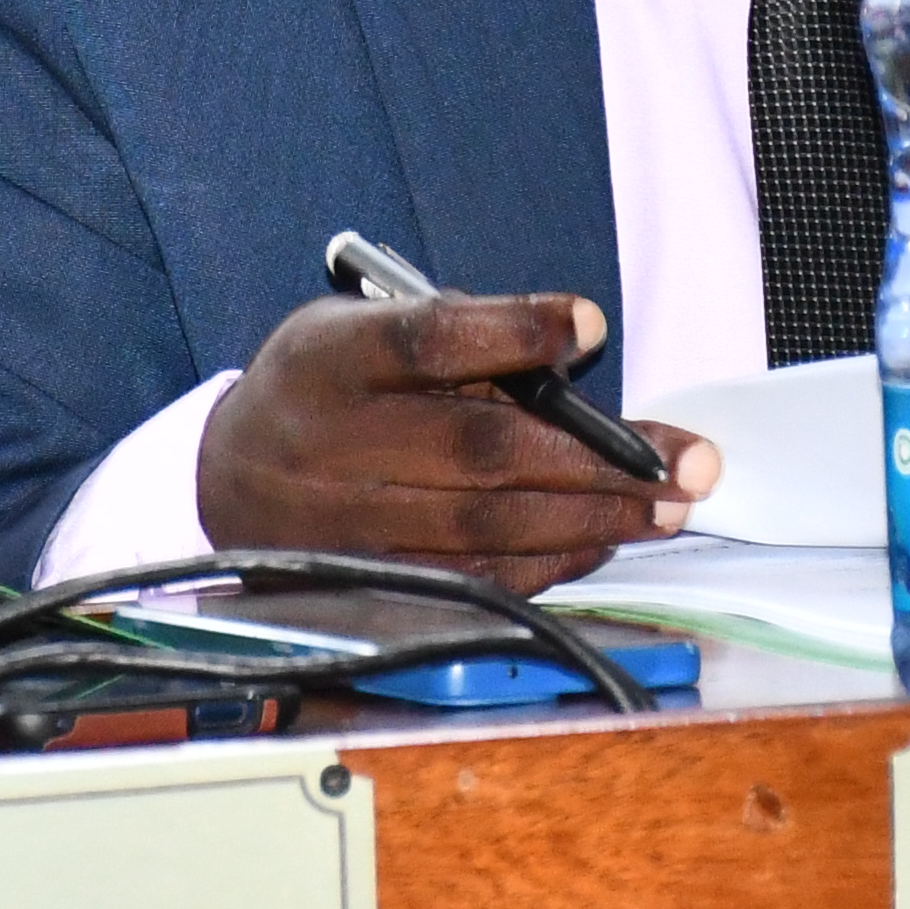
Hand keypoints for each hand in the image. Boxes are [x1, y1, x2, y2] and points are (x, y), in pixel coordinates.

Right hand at [193, 290, 720, 592]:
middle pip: (478, 450)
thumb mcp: (362, 327)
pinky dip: (548, 562)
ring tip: (665, 508)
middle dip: (600, 461)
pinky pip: (473, 579)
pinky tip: (599, 540)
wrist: (221, 473)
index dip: (513, 331)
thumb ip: (459, 338)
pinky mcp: (366, 584)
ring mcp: (345, 525)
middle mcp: (330, 443)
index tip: (593, 324)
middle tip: (688, 465)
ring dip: (593, 520)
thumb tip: (578, 349)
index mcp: (331, 358)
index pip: (429, 340)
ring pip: (486, 528)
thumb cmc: (323, 385)